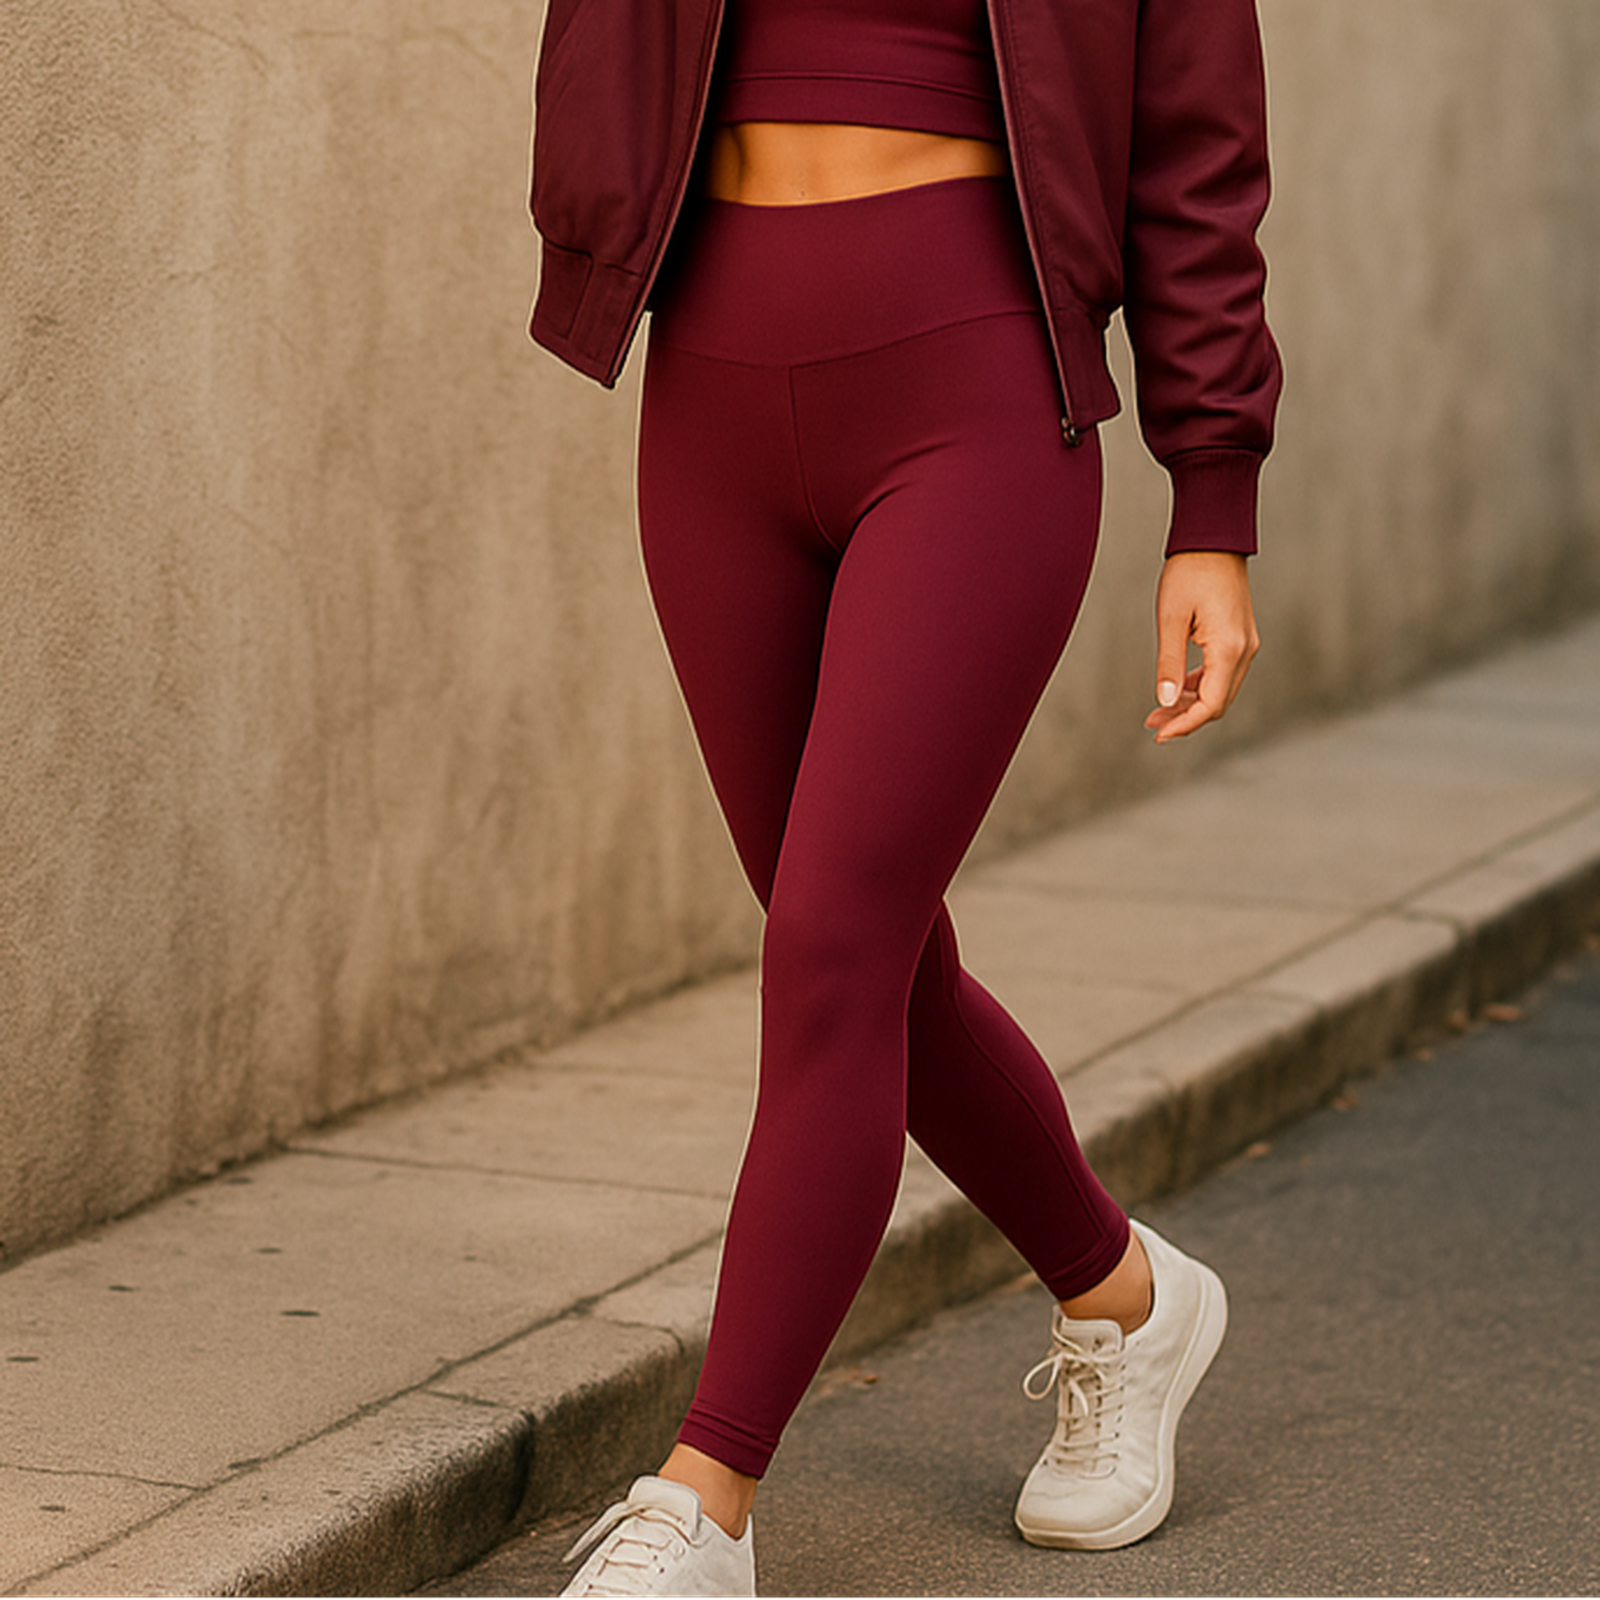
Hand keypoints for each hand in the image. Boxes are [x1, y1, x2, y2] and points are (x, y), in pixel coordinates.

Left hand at [1144, 551, 1259, 742]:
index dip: (1185, 724)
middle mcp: (1244, 650)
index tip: (1158, 733)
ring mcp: (1246, 644)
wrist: (1214, 539)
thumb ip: (1169, 663)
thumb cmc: (1190, 572)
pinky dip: (1200, 686)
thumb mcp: (1170, 618)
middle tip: (1152, 723)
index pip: (1210, 705)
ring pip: (1220, 690)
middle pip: (1218, 702)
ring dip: (1192, 704)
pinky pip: (1222, 673)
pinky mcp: (1240, 637)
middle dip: (1185, 718)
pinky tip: (1177, 689)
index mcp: (1229, 649)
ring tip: (1158, 711)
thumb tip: (1165, 702)